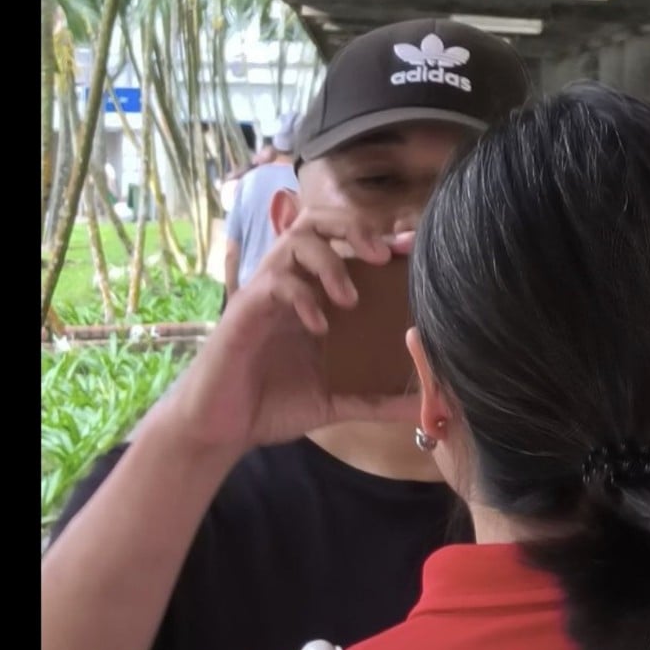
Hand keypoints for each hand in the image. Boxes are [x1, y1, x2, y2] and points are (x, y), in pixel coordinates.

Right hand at [142, 212, 418, 456]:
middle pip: (318, 220)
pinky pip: (276, 283)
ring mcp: (266, 293)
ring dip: (330, 261)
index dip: (377, 236)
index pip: (344, 243)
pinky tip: (319, 327)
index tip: (409, 249)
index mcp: (314, 295)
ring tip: (349, 300)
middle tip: (381, 257)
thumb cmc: (272, 405)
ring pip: (296, 240)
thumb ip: (380, 401)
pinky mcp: (246, 310)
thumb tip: (428, 409)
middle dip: (354, 227)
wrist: (221, 429)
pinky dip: (302, 297)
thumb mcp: (337, 402)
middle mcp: (291, 284)